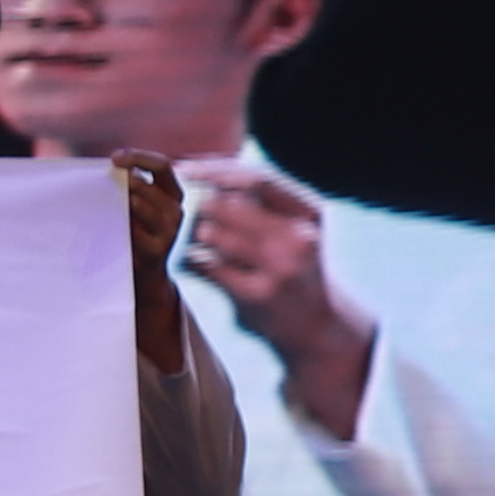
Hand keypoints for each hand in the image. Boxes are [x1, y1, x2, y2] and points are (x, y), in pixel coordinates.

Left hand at [117, 151, 186, 274]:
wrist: (144, 273)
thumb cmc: (134, 230)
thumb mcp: (136, 206)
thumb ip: (128, 187)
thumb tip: (108, 170)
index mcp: (172, 193)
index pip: (162, 165)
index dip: (139, 157)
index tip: (114, 157)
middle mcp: (175, 210)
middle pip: (148, 186)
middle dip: (125, 182)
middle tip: (105, 181)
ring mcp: (169, 232)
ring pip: (143, 208)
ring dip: (123, 202)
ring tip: (105, 200)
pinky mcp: (157, 251)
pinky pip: (136, 233)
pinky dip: (121, 226)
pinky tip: (105, 224)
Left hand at [177, 165, 377, 436]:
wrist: (316, 327)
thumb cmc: (294, 268)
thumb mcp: (294, 228)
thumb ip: (259, 201)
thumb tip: (200, 168)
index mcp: (310, 213)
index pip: (257, 178)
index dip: (215, 170)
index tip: (184, 169)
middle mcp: (300, 238)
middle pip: (229, 204)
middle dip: (198, 203)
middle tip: (177, 205)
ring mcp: (280, 268)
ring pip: (214, 233)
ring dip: (192, 233)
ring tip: (187, 237)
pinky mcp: (258, 296)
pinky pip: (208, 267)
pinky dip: (191, 261)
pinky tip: (188, 261)